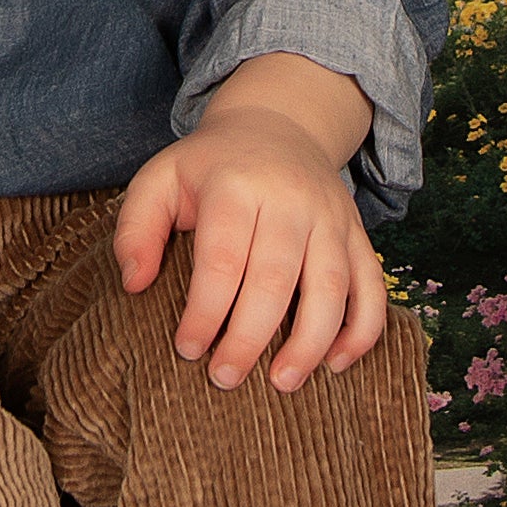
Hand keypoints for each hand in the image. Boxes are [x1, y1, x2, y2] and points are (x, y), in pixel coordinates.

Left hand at [112, 56, 387, 390]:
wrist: (278, 124)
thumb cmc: (210, 167)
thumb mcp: (160, 179)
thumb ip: (136, 228)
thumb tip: (134, 284)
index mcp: (236, 186)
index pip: (223, 258)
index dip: (206, 310)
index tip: (187, 349)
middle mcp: (290, 199)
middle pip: (276, 277)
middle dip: (251, 336)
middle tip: (226, 377)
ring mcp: (330, 217)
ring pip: (331, 285)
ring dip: (310, 341)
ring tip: (282, 382)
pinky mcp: (357, 233)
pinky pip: (372, 285)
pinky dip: (363, 328)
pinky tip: (337, 363)